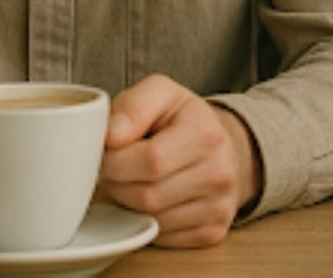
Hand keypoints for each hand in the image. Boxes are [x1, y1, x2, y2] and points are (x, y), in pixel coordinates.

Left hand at [100, 74, 261, 246]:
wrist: (221, 146)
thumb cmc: (182, 120)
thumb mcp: (161, 94)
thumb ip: (133, 105)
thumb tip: (111, 136)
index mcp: (206, 133)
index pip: (150, 160)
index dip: (117, 160)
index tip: (111, 152)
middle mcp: (219, 172)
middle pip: (146, 196)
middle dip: (119, 185)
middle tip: (119, 169)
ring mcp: (219, 206)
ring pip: (151, 221)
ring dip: (131, 205)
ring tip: (137, 181)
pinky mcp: (212, 231)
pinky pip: (162, 239)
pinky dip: (149, 222)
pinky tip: (155, 199)